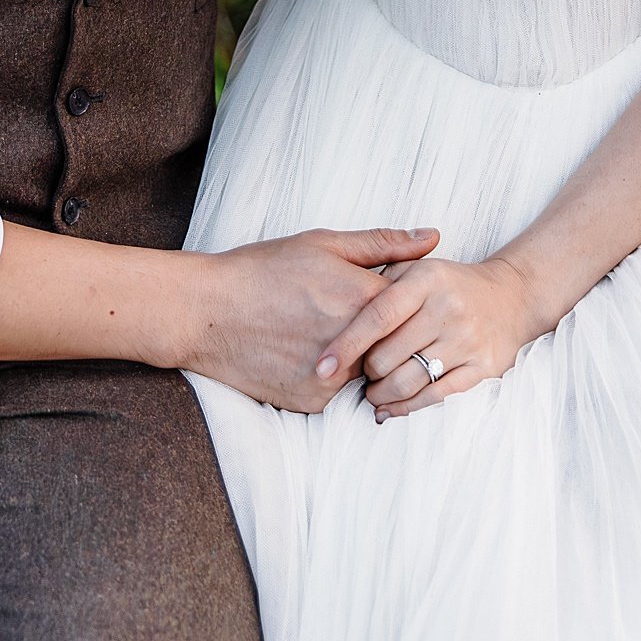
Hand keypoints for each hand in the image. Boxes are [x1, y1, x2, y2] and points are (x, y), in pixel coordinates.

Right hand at [184, 228, 439, 412]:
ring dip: (359, 356)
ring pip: (368, 371)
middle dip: (384, 331)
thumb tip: (433, 238)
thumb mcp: (323, 244)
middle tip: (344, 312)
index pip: (412, 305)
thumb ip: (383, 243)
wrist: (207, 313)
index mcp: (365, 300)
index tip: (375, 289)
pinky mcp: (315, 403)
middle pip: (394, 343)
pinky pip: (339, 392)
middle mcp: (358, 345)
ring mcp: (337, 380)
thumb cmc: (263, 270)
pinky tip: (302, 350)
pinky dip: (331, 376)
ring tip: (320, 330)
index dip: (399, 296)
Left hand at [327, 253, 543, 419]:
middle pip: (389, 355)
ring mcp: (467, 340)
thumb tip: (341, 310)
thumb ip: (380, 278)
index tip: (322, 366)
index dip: (347, 344)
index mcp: (427, 279)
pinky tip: (390, 409)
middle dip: (366, 372)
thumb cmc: (450, 284)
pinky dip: (407, 408)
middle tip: (359, 374)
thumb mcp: (418, 267)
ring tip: (373, 393)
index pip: (378, 316)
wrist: (511, 297)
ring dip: (382, 394)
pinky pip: (436, 397)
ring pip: (409, 381)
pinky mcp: (483, 368)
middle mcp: (448, 308)